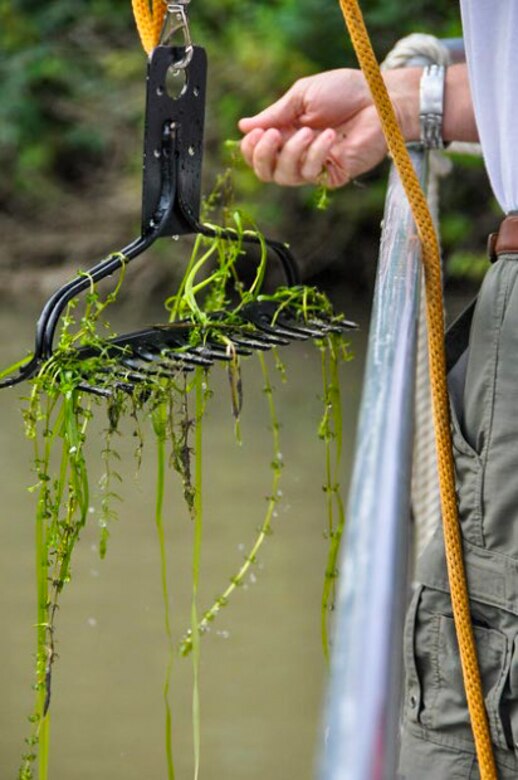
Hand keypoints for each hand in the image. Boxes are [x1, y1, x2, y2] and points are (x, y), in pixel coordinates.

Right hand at [238, 68, 421, 188]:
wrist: (378, 98)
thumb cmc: (344, 92)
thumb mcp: (302, 96)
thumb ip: (274, 114)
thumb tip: (243, 127)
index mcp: (285, 134)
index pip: (257, 154)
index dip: (251, 149)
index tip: (255, 133)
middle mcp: (296, 154)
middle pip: (266, 172)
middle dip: (263, 156)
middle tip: (272, 136)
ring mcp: (314, 167)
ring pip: (285, 176)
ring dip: (293, 152)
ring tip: (309, 130)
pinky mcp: (332, 175)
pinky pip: (312, 174)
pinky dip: (316, 154)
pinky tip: (330, 137)